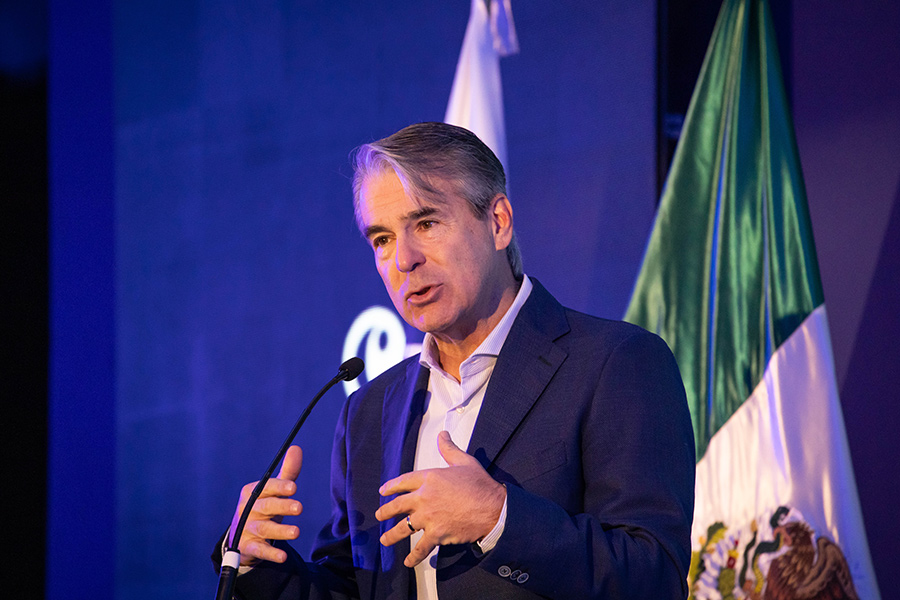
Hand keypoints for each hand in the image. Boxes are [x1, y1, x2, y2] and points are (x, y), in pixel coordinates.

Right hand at [227, 445, 303, 565]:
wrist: (242, 536)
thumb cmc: (264, 508)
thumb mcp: (274, 491)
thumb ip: (287, 473)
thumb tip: (296, 448)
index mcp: (252, 492)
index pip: (266, 487)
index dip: (280, 487)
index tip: (294, 487)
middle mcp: (248, 509)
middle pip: (266, 507)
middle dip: (282, 506)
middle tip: (299, 507)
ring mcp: (246, 529)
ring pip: (264, 529)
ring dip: (280, 530)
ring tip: (296, 532)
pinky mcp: (248, 547)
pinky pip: (260, 550)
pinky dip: (270, 553)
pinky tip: (283, 557)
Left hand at [375, 431, 505, 567]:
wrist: (493, 508)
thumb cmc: (480, 484)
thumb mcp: (464, 461)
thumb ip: (449, 449)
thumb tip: (442, 434)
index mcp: (429, 478)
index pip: (403, 481)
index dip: (391, 486)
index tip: (383, 491)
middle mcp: (424, 497)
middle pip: (398, 505)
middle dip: (386, 511)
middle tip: (379, 515)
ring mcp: (428, 517)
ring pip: (404, 528)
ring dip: (392, 535)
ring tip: (384, 540)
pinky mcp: (436, 534)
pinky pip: (421, 547)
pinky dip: (414, 556)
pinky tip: (407, 562)